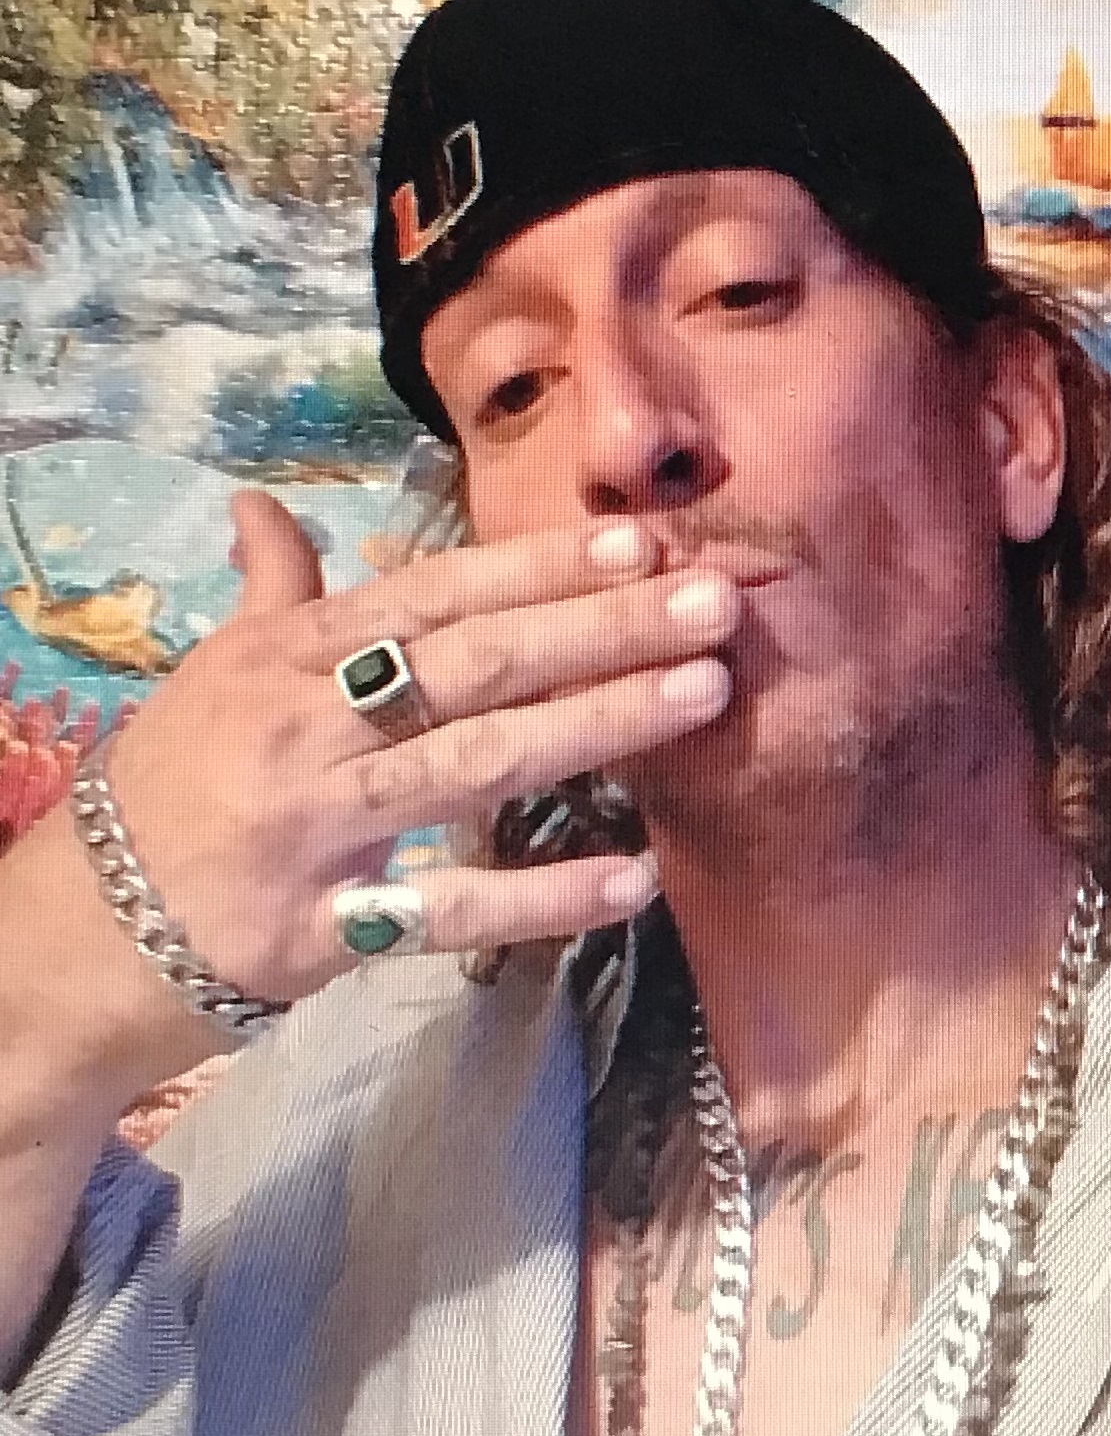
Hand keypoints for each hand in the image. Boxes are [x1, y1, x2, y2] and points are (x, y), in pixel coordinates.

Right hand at [81, 487, 736, 1009]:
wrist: (71, 931)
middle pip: (474, 665)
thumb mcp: (211, 675)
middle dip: (601, 628)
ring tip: (703, 692)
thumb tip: (265, 505)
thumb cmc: (165, 788)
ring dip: (598, 725)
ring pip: (475, 765)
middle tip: (714, 601)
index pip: (431, 595)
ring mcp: (315, 828)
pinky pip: (448, 911)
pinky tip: (638, 877)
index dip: (536, 565)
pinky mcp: (323, 930)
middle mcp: (305, 727)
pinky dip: (544, 896)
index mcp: (286, 657)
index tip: (636, 541)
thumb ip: (269, 594)